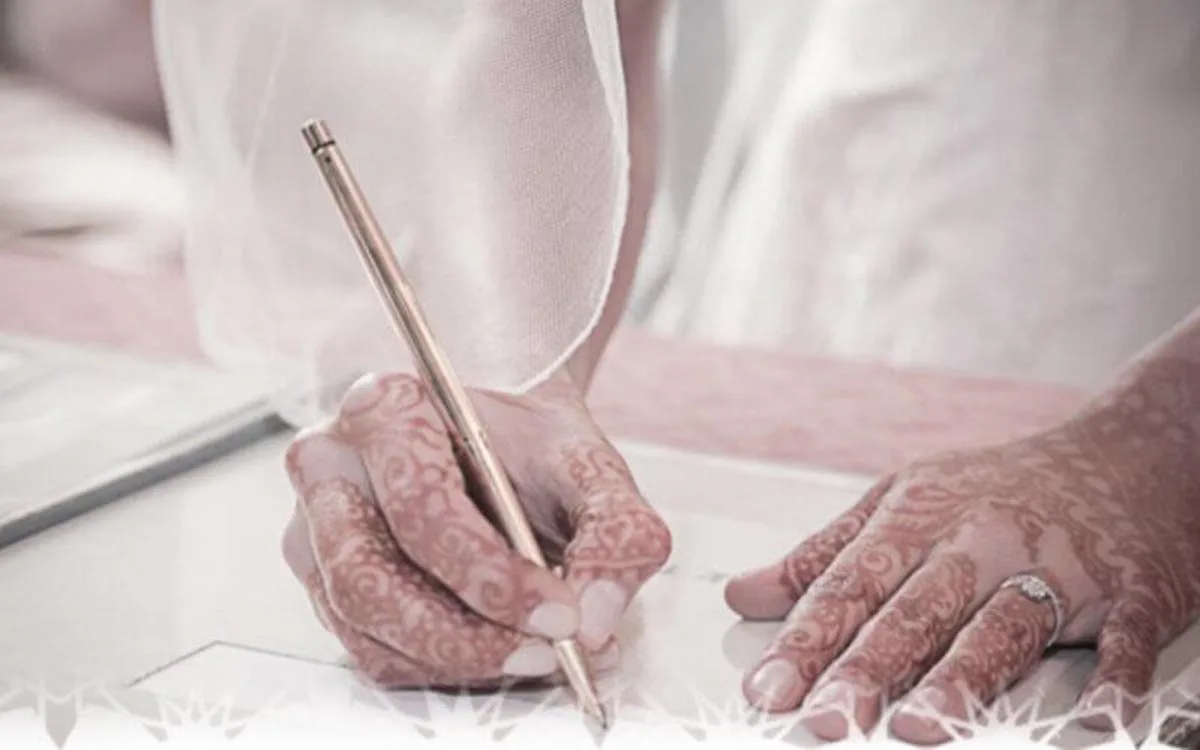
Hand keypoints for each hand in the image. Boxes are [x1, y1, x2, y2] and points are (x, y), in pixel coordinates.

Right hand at [281, 371, 671, 688]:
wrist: (503, 446)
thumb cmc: (533, 448)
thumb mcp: (592, 467)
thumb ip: (617, 530)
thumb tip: (596, 620)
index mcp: (385, 409)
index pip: (420, 505)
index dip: (491, 574)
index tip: (563, 614)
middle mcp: (331, 467)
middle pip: (369, 576)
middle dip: (466, 634)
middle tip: (548, 652)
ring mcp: (316, 530)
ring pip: (364, 623)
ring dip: (456, 659)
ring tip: (534, 655)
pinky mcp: (326, 585)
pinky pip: (371, 651)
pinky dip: (440, 670)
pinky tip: (498, 652)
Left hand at [725, 358, 1199, 742]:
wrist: (1129, 454)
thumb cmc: (1000, 486)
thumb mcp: (902, 502)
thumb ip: (825, 555)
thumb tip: (744, 592)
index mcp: (919, 518)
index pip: (850, 585)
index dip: (806, 639)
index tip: (767, 688)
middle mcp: (981, 540)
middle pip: (915, 611)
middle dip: (865, 668)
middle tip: (823, 719)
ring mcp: (1058, 567)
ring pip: (1001, 625)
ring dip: (960, 677)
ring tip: (916, 724)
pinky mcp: (1132, 591)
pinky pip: (1123, 641)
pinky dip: (1111, 681)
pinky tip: (1091, 723)